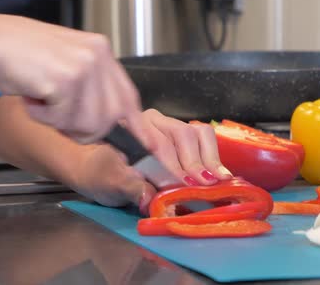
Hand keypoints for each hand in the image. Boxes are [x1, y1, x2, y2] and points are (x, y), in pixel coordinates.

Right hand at [0, 13, 149, 145]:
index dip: (136, 124)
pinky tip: (33, 96)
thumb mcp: (67, 63)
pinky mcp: (68, 79)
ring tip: (43, 99)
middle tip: (59, 116)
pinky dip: (43, 117)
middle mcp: (98, 55)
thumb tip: (111, 121)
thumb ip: (91, 86)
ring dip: (61, 122)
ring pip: (90, 123)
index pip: (128, 95)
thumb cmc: (21, 56)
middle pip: (112, 117)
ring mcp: (85, 66)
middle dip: (87, 129)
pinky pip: (63, 119)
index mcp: (100, 50)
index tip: (147, 144)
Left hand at [65, 109, 232, 213]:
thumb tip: (148, 197)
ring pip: (199, 134)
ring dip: (210, 158)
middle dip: (196, 162)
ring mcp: (172, 128)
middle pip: (184, 135)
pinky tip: (220, 176)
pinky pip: (205, 141)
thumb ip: (128, 187)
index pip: (160, 144)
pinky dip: (214, 158)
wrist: (99, 167)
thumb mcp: (108, 183)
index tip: (187, 183)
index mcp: (134, 126)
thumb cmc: (102, 173)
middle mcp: (156, 122)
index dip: (175, 165)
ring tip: (219, 180)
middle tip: (206, 185)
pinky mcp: (184, 139)